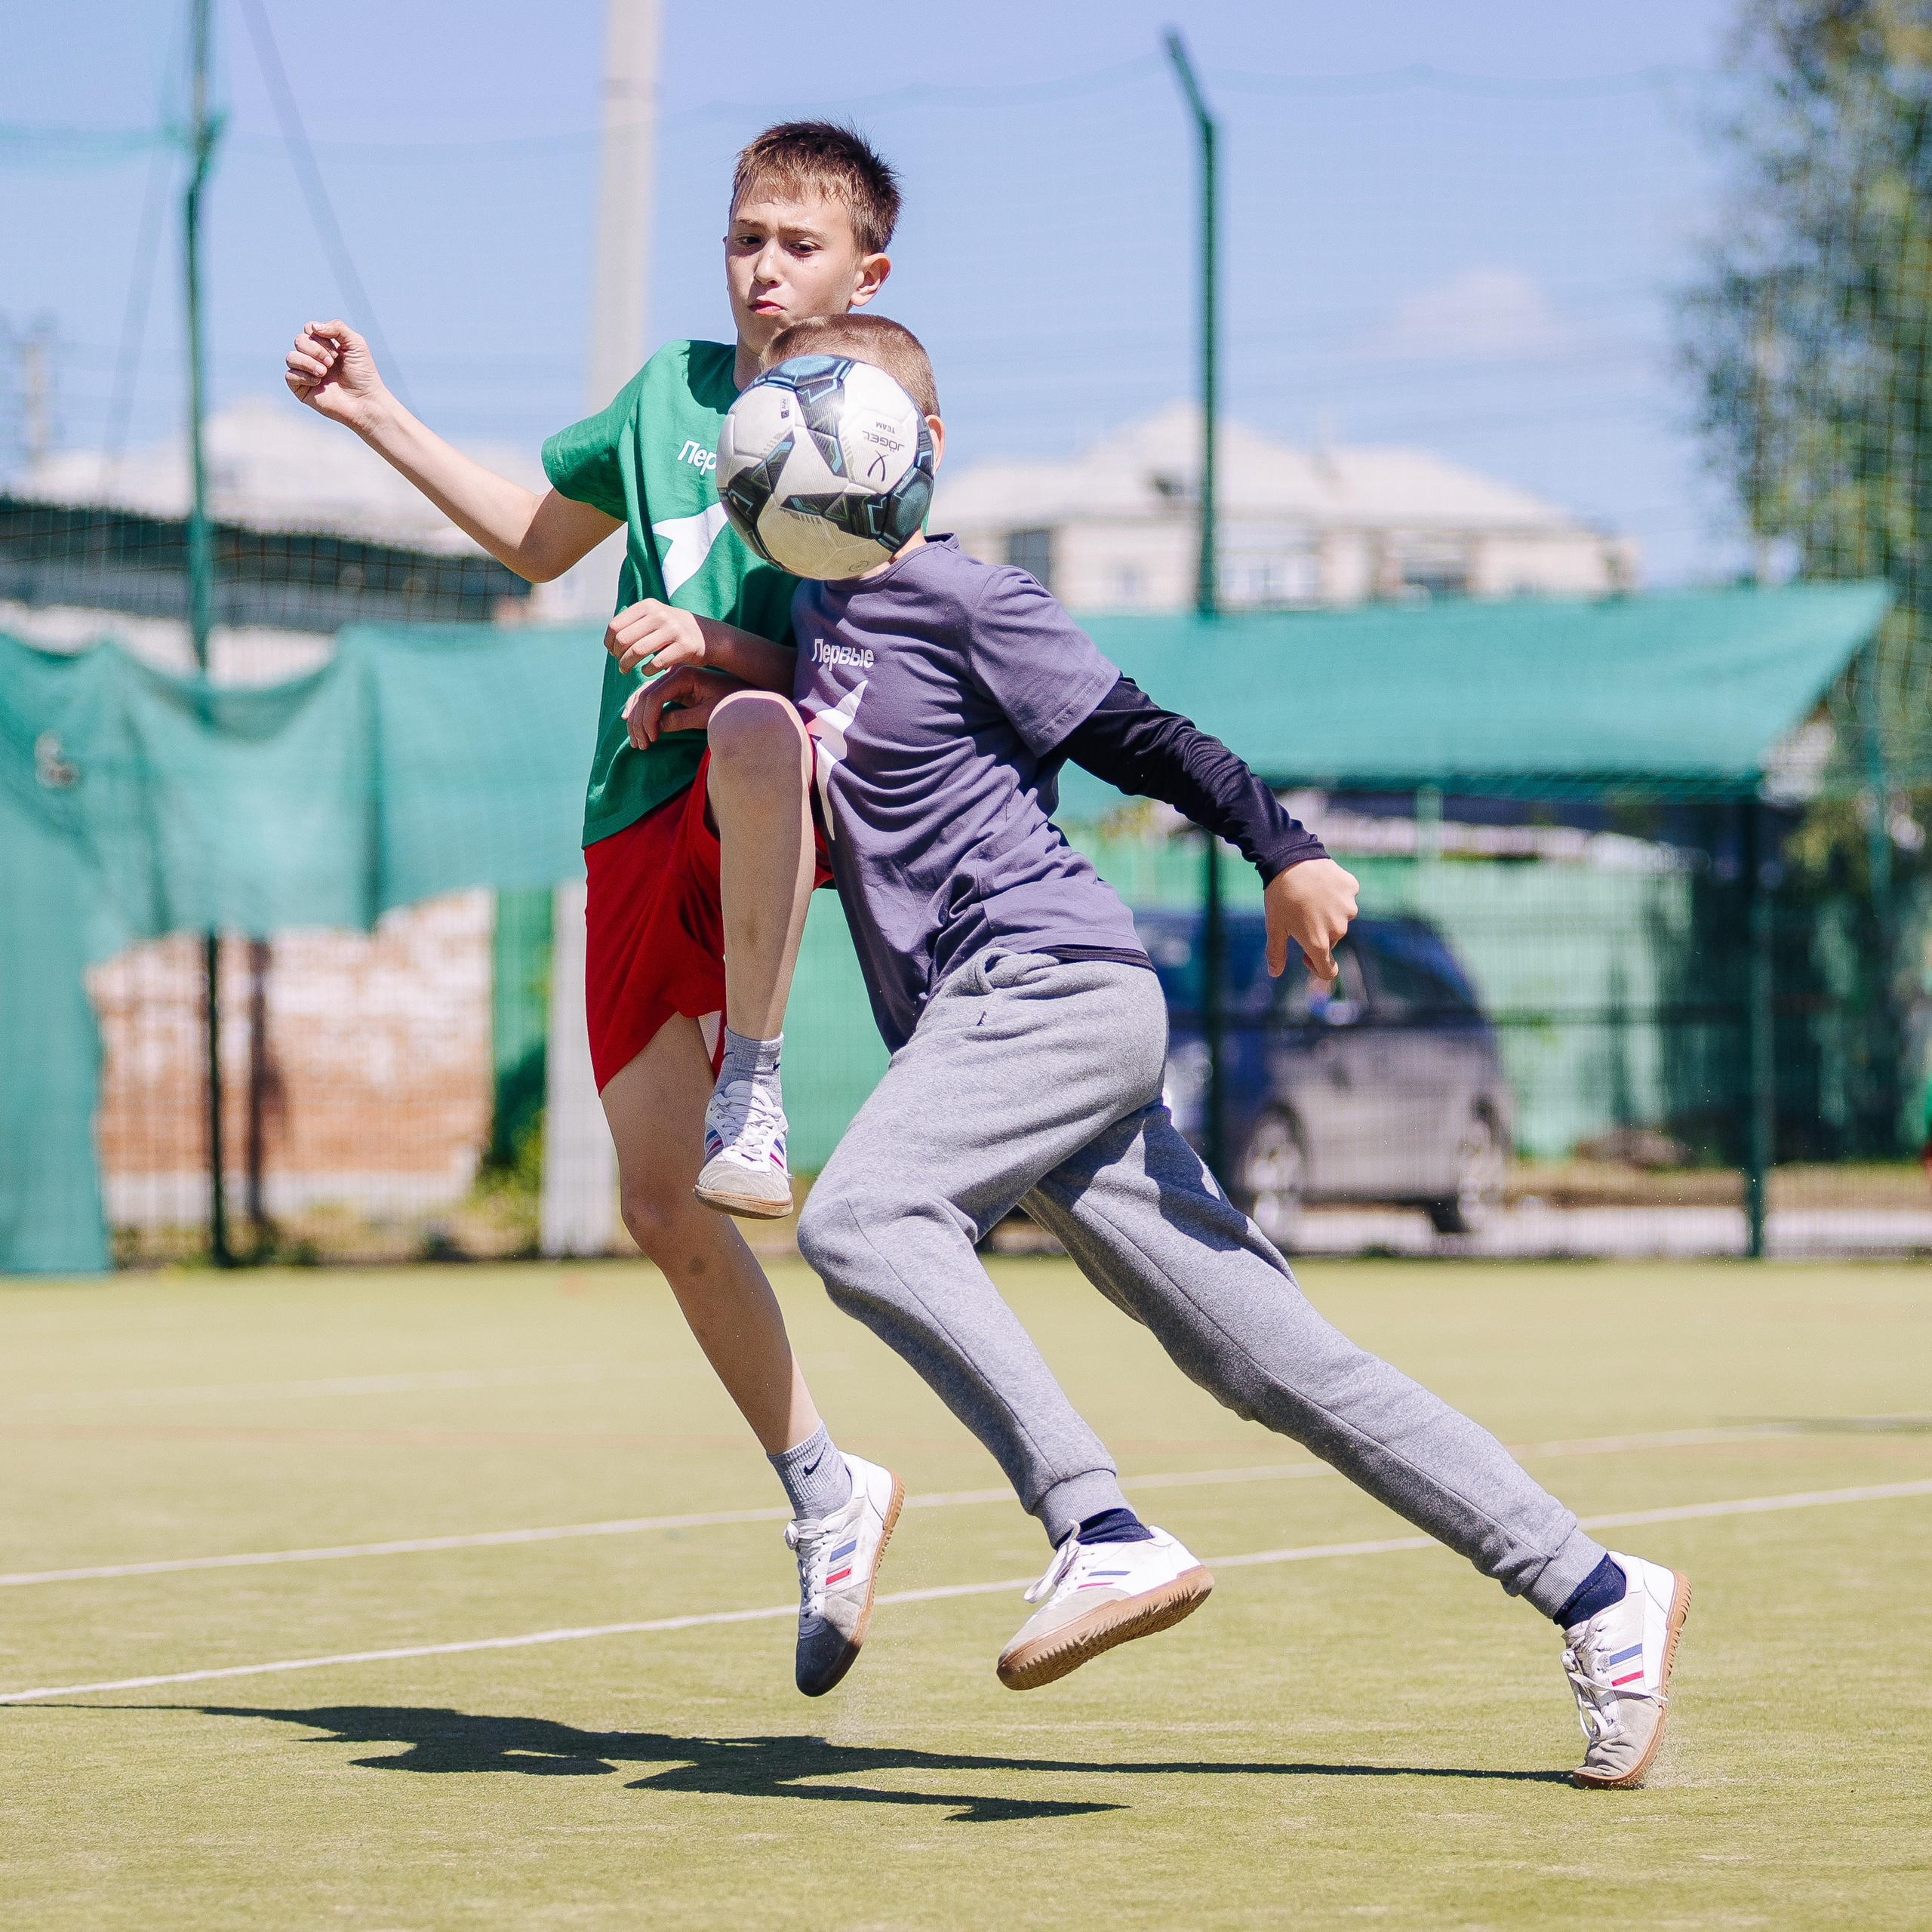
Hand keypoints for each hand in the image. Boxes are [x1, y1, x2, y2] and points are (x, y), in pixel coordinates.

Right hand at [284, 320, 390, 431]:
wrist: (364, 401)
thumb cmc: (363, 373)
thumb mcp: (356, 343)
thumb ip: (337, 327)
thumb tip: (313, 327)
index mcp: (324, 344)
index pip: (309, 328)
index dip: (320, 336)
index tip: (337, 351)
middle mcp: (313, 357)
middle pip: (299, 340)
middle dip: (316, 350)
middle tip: (332, 363)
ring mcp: (306, 372)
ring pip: (291, 357)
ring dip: (308, 363)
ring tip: (324, 373)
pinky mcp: (301, 389)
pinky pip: (289, 376)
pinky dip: (304, 376)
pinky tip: (319, 382)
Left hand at [606, 600, 708, 676]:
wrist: (708, 636)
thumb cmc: (674, 631)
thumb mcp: (655, 617)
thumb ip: (633, 623)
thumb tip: (610, 640)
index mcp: (648, 606)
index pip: (615, 626)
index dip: (610, 643)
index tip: (614, 653)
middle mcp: (660, 614)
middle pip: (624, 639)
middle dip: (618, 656)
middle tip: (621, 665)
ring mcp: (674, 629)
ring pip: (637, 651)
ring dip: (627, 665)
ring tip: (627, 670)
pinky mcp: (685, 646)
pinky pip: (656, 662)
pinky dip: (646, 670)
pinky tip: (647, 671)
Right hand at [622, 664, 743, 747]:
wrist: (741, 695)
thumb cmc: (729, 704)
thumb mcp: (707, 715)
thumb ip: (682, 720)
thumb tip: (657, 728)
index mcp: (684, 675)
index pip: (655, 696)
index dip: (648, 720)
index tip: (651, 739)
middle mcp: (674, 672)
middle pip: (645, 696)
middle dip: (639, 722)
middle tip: (640, 745)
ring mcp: (671, 678)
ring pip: (643, 697)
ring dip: (636, 719)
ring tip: (637, 742)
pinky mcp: (672, 686)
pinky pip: (649, 697)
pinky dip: (640, 710)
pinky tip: (630, 722)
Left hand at [1264, 857, 1359, 981]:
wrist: (1290, 859)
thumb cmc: (1279, 896)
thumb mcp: (1274, 926)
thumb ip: (1276, 953)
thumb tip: (1275, 973)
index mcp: (1318, 942)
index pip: (1328, 970)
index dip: (1316, 967)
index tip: (1305, 957)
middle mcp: (1338, 928)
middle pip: (1332, 940)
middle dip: (1319, 933)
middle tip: (1300, 914)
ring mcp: (1348, 908)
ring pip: (1340, 917)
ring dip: (1328, 913)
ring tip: (1310, 896)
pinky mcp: (1352, 889)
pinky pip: (1346, 897)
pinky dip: (1335, 894)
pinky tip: (1321, 884)